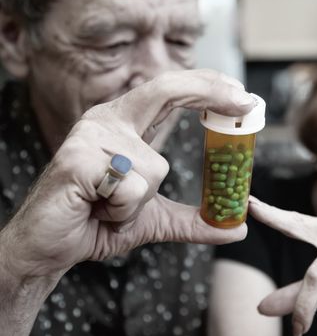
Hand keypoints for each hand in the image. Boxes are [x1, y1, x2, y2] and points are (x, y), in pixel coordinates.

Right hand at [0, 69, 254, 280]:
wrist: (52, 248)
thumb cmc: (98, 223)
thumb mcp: (156, 219)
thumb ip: (195, 220)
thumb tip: (238, 228)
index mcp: (125, 124)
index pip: (170, 92)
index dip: (208, 87)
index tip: (244, 96)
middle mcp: (108, 121)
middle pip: (166, 90)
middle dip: (211, 91)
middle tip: (246, 102)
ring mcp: (91, 136)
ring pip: (156, 168)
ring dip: (141, 203)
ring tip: (110, 208)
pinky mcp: (79, 159)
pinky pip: (133, 188)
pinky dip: (123, 212)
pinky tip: (96, 210)